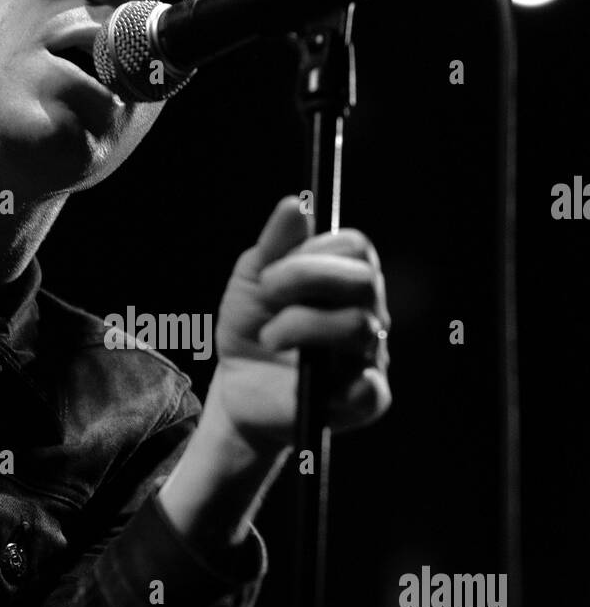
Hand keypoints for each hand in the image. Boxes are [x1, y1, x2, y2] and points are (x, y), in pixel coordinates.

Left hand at [211, 196, 391, 452]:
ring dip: (301, 326)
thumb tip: (296, 204)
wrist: (237, 391)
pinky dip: (338, 384)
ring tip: (269, 339)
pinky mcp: (363, 402)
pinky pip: (369, 391)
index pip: (356, 248)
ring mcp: (369, 359)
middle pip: (364, 281)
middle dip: (306, 278)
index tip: (271, 270)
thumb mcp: (251, 282)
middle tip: (266, 295)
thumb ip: (273, 245)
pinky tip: (305, 379)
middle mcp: (368, 315)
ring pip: (358, 327)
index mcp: (345, 282)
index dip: (313, 251)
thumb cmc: (252, 329)